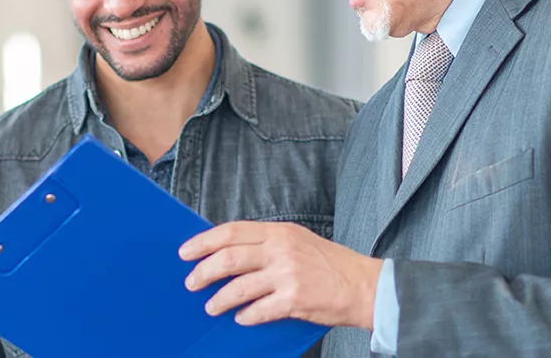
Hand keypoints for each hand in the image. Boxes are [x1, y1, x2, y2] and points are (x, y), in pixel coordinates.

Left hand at [179, 221, 382, 328]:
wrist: (364, 286)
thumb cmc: (330, 264)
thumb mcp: (298, 240)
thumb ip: (267, 243)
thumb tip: (229, 252)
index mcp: (280, 231)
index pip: (231, 231)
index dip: (203, 242)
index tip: (186, 252)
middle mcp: (281, 250)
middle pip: (228, 258)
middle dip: (203, 272)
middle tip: (191, 283)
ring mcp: (287, 275)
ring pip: (238, 287)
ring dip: (219, 299)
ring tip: (211, 306)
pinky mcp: (294, 300)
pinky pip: (258, 310)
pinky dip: (246, 316)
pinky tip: (241, 318)